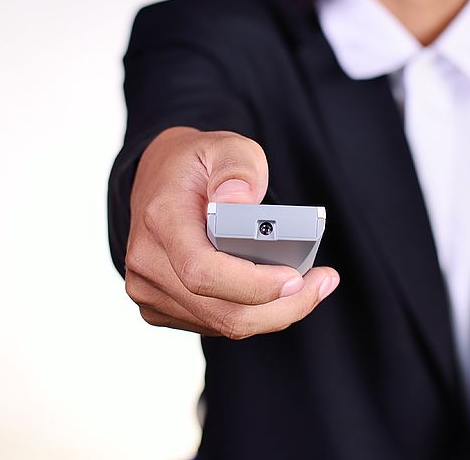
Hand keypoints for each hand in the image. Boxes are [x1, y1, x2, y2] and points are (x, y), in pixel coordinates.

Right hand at [123, 127, 339, 338]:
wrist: (160, 178)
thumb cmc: (198, 164)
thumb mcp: (225, 145)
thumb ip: (238, 167)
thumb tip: (240, 200)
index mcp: (161, 220)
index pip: (203, 271)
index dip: (253, 285)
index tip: (297, 277)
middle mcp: (147, 262)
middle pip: (221, 310)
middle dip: (282, 306)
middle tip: (322, 283)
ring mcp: (150, 289)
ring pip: (223, 324)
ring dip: (275, 312)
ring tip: (313, 284)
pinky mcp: (161, 306)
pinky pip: (216, 324)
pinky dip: (256, 313)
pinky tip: (282, 291)